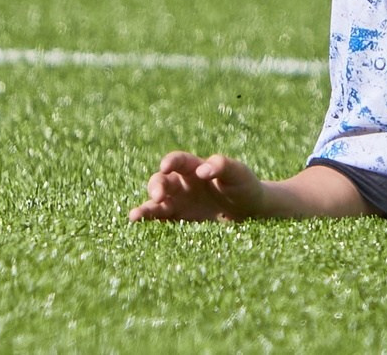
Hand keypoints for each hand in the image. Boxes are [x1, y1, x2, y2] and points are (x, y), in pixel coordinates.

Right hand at [129, 151, 269, 222]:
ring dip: (145, 208)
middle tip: (158, 196)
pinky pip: (161, 221)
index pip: (178, 161)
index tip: (166, 166)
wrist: (250, 210)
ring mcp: (179, 203)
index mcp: (195, 167)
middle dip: (156, 186)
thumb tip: (202, 170)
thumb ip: (222, 166)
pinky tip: (140, 225)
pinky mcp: (179, 221)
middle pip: (161, 181)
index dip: (170, 161)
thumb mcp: (238, 173)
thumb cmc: (243, 185)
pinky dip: (150, 223)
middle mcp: (182, 184)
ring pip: (155, 203)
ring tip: (135, 215)